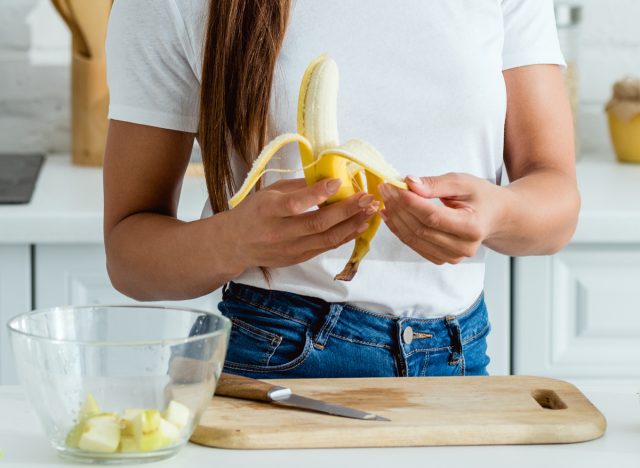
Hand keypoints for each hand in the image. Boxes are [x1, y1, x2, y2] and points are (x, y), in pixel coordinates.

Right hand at [225, 178, 377, 270]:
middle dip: (347, 210)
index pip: (295, 204)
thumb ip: (298, 187)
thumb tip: (330, 178)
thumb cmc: (254, 212)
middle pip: (318, 223)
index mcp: (268, 210)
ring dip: (353, 224)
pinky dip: (345, 236)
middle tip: (367, 198)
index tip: (338, 182)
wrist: (235, 245)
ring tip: (371, 211)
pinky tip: (359, 225)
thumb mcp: (269, 192)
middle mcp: (279, 232)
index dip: (318, 193)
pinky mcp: (298, 258)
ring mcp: (290, 248)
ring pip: (327, 238)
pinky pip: (326, 247)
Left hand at [379, 173, 504, 264]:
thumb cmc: (481, 197)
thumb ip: (435, 184)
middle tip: (385, 189)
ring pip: (414, 239)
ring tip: (386, 199)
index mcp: (472, 227)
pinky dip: (399, 230)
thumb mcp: (462, 182)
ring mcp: (452, 257)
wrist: (497, 217)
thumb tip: (409, 183)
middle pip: (421, 229)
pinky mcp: (442, 259)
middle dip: (399, 208)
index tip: (393, 186)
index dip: (409, 202)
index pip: (432, 216)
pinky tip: (390, 214)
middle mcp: (463, 247)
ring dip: (395, 219)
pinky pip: (415, 245)